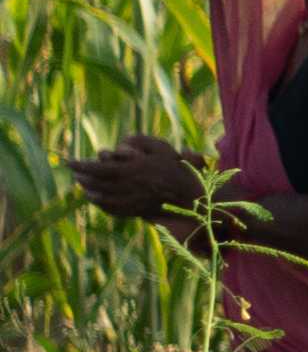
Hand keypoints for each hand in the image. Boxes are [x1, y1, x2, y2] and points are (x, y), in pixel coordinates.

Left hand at [67, 135, 206, 222]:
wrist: (193, 195)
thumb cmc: (177, 168)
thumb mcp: (161, 147)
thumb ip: (139, 140)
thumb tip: (120, 143)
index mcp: (133, 169)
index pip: (98, 168)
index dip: (81, 166)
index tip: (70, 162)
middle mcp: (128, 186)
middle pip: (97, 183)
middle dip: (83, 178)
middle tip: (75, 174)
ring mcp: (131, 200)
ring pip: (102, 197)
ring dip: (89, 191)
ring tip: (82, 185)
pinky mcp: (135, 211)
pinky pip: (112, 209)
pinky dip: (101, 204)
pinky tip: (96, 199)